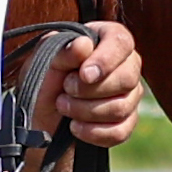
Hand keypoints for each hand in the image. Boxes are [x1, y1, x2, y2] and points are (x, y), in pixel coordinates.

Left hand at [46, 21, 144, 146]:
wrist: (41, 114)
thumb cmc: (46, 78)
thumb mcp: (45, 59)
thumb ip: (63, 50)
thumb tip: (84, 45)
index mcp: (107, 39)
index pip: (121, 42)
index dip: (105, 59)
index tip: (84, 74)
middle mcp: (126, 65)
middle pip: (127, 78)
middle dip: (90, 90)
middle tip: (66, 89)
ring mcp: (130, 95)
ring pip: (121, 108)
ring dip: (85, 111)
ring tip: (64, 106)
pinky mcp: (126, 122)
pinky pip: (120, 131)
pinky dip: (93, 132)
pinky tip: (75, 126)